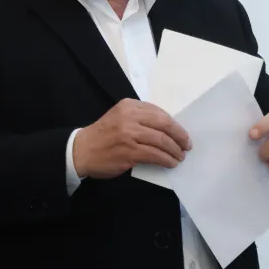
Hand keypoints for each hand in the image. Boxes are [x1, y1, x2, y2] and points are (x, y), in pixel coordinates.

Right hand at [73, 99, 192, 179]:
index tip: (181, 133)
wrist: (81, 151)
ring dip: (174, 150)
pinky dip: (166, 159)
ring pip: (161, 140)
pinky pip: (155, 155)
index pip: (159, 112)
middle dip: (179, 136)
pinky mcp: (129, 151)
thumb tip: (166, 129)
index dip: (174, 124)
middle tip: (186, 145)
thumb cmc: (102, 136)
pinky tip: (170, 163)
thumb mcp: (119, 117)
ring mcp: (129, 134)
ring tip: (179, 156)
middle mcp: (129, 117)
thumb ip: (139, 118)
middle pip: (164, 124)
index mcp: (128, 106)